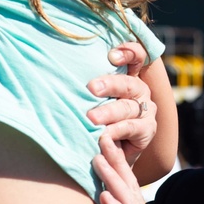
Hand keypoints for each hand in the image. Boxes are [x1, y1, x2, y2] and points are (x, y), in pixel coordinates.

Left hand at [87, 42, 156, 167]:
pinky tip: (104, 135)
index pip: (136, 57)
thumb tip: (56, 71)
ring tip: (92, 118)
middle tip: (92, 88)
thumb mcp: (90, 99)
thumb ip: (86, 86)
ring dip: (109, 112)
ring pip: (128, 107)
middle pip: (129, 83)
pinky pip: (133, 128)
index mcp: (128, 77)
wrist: (110, 151)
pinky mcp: (148, 130)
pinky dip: (118, 131)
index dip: (129, 52)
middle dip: (110, 84)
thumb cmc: (96, 119)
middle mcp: (139, 91)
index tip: (112, 55)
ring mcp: (146, 110)